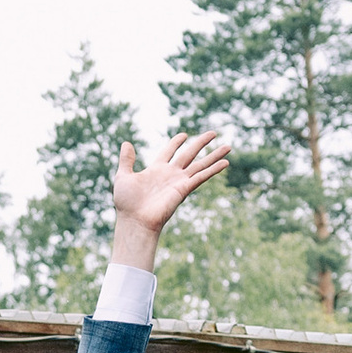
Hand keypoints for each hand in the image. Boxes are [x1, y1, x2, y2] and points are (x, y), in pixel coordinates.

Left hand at [107, 127, 230, 265]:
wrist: (135, 220)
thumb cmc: (127, 203)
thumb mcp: (123, 176)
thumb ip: (126, 160)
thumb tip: (126, 143)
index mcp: (156, 169)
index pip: (169, 152)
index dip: (176, 143)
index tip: (184, 135)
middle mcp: (170, 174)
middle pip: (189, 154)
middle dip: (201, 143)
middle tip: (214, 132)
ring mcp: (179, 181)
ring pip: (200, 164)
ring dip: (214, 155)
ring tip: (228, 146)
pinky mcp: (184, 189)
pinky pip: (201, 176)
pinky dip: (213, 169)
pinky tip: (225, 163)